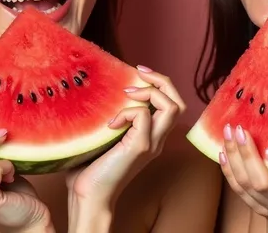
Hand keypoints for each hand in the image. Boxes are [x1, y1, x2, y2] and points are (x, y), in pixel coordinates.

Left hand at [66, 66, 186, 206]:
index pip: (171, 104)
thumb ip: (110, 115)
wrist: (89, 197)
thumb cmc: (89, 169)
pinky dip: (127, 110)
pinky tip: (110, 123)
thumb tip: (101, 89)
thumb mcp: (103, 135)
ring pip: (172, 106)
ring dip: (150, 91)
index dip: (158, 85)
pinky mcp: (140, 147)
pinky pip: (143, 115)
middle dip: (161, 80)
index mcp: (151, 136)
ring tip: (127, 93)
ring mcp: (152, 144)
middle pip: (179, 102)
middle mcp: (157, 139)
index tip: (135, 76)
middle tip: (139, 72)